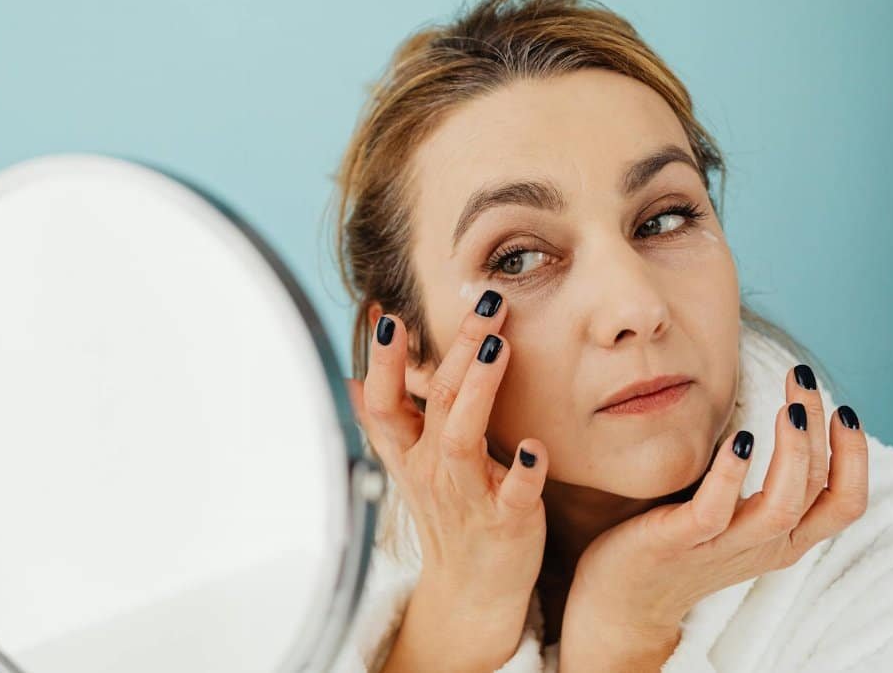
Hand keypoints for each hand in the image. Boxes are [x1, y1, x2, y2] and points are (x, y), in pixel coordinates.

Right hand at [345, 292, 549, 632]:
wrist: (473, 591)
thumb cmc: (448, 516)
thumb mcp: (408, 466)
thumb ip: (388, 420)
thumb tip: (355, 377)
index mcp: (409, 453)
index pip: (385, 402)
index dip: (383, 363)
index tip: (389, 318)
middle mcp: (432, 470)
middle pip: (437, 402)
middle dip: (457, 349)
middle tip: (482, 301)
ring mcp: (468, 495)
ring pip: (462, 438)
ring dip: (479, 391)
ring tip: (498, 348)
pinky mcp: (508, 520)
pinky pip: (513, 495)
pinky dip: (523, 472)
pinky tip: (536, 446)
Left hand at [561, 364, 867, 666]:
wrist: (622, 598)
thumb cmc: (680, 542)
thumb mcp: (736, 515)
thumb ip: (762, 485)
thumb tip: (783, 421)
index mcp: (782, 538)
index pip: (845, 502)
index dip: (855, 455)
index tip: (842, 408)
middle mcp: (762, 546)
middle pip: (817, 489)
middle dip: (817, 428)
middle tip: (803, 379)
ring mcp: (722, 546)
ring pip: (782, 506)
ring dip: (793, 452)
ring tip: (788, 407)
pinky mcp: (678, 542)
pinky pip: (714, 512)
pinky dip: (731, 473)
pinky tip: (739, 439)